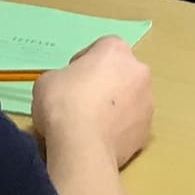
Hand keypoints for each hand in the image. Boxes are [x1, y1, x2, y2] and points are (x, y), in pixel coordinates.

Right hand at [31, 37, 152, 171]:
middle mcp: (139, 71)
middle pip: (121, 72)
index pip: (102, 47)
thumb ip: (63, 77)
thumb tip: (68, 88)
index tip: (72, 77)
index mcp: (115, 50)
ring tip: (93, 123)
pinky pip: (132, 124)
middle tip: (83, 100)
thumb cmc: (63, 103)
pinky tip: (101, 139)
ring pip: (131, 99)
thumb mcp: (47, 80)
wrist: (82, 147)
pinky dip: (120, 129)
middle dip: (106, 83)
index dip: (85, 61)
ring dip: (116, 106)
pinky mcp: (147, 130)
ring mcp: (148, 102)